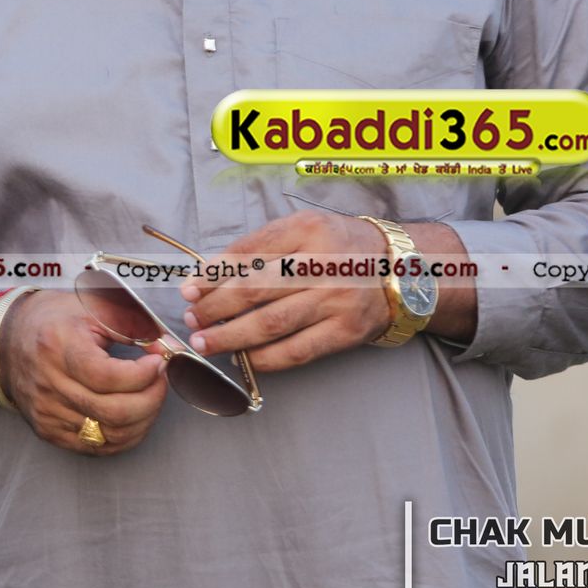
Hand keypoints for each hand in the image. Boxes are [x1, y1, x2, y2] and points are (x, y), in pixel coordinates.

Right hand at [0, 291, 168, 455]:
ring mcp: (47, 413)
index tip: (158, 360)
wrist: (4, 344)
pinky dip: (125, 436)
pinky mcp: (48, 431)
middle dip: (152, 399)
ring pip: (110, 435)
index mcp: (57, 347)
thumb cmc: (52, 320)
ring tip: (150, 397)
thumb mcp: (90, 306)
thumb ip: (132, 324)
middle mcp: (49, 384)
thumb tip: (167, 347)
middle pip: (115, 412)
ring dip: (144, 419)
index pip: (109, 377)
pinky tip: (134, 416)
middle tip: (161, 380)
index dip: (144, 374)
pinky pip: (97, 447)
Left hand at [179, 212, 389, 371]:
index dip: (212, 275)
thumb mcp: (302, 229)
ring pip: (272, 324)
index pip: (248, 254)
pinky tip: (242, 358)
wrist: (399, 268)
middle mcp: (322, 263)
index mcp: (306, 229)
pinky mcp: (347, 331)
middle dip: (215, 308)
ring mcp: (337, 299)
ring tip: (205, 342)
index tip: (188, 290)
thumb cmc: (337, 246)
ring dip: (231, 336)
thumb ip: (260, 247)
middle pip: (255, 290)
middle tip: (191, 319)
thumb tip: (208, 275)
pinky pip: (297, 350)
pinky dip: (264, 358)